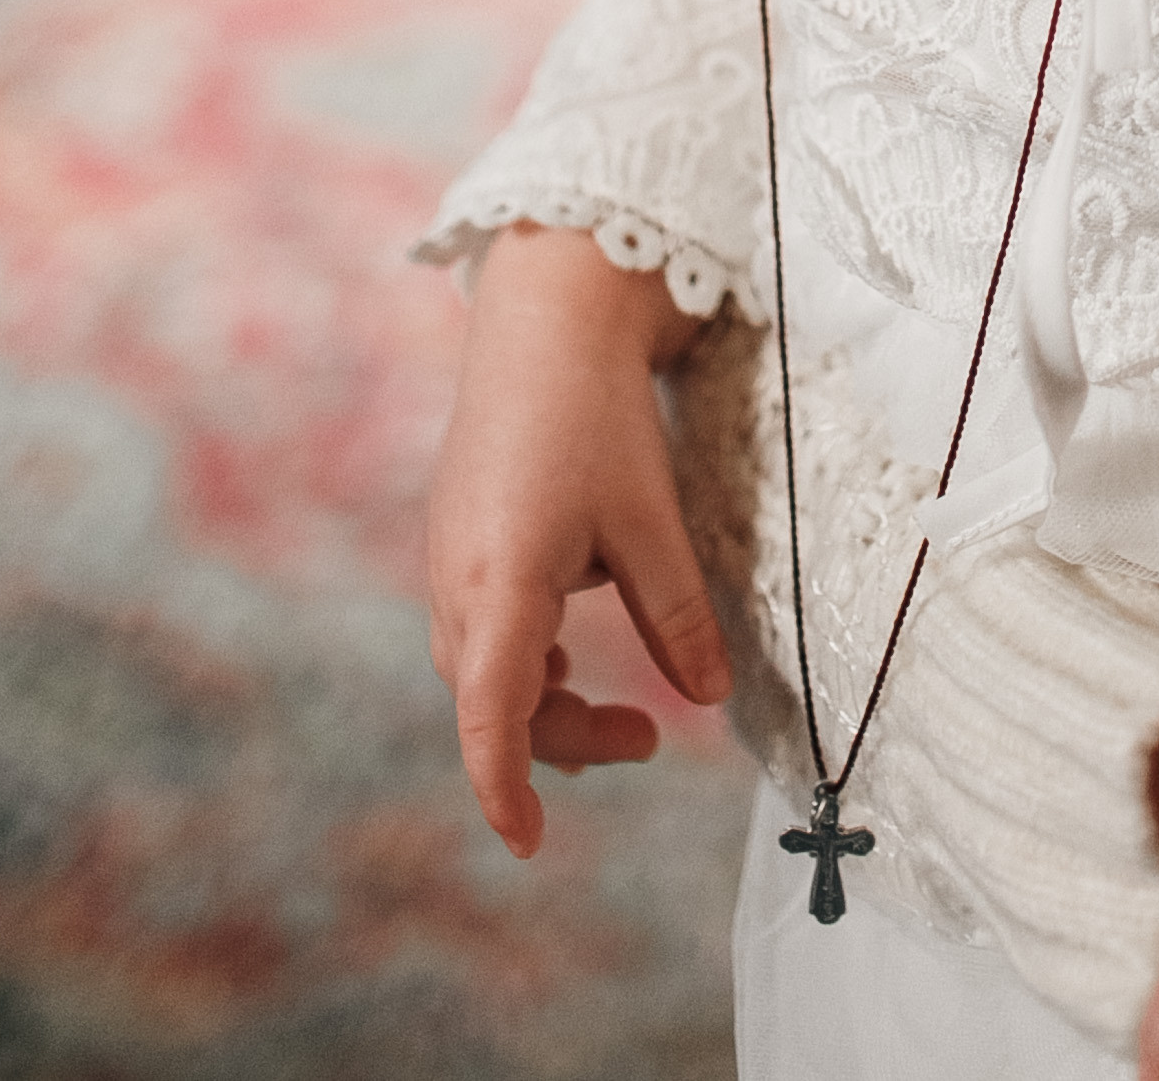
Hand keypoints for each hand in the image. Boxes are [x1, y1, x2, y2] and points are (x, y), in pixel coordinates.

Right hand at [426, 223, 731, 855]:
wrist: (545, 317)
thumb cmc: (597, 414)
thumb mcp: (651, 521)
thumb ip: (678, 616)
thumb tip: (709, 697)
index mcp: (502, 584)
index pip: (489, 719)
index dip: (504, 790)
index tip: (530, 843)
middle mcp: (459, 579)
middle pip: (492, 702)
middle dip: (560, 743)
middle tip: (647, 742)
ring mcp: (449, 555)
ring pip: (481, 666)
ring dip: (541, 703)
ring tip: (620, 716)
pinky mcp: (456, 533)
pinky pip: (476, 625)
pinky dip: (520, 660)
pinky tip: (565, 654)